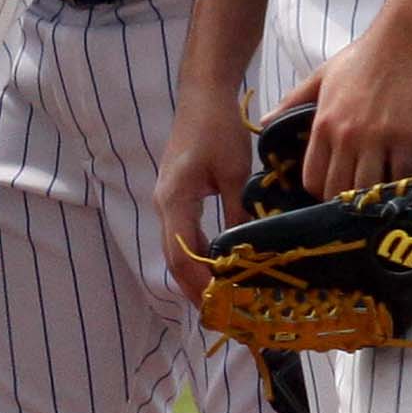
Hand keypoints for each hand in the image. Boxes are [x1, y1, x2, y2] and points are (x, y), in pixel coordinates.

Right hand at [153, 96, 255, 296]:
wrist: (202, 97)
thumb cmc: (217, 129)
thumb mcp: (235, 172)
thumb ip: (237, 212)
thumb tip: (247, 250)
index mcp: (174, 201)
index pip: (181, 254)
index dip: (199, 283)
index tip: (221, 306)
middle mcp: (164, 206)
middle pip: (173, 258)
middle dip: (195, 288)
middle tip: (223, 314)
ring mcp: (167, 202)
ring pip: (176, 250)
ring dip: (196, 275)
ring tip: (222, 297)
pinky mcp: (176, 198)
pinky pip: (182, 236)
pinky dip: (197, 256)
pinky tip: (218, 266)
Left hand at [299, 17, 411, 200]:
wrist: (405, 38)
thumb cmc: (363, 56)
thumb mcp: (321, 76)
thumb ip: (293, 101)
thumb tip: (265, 120)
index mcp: (322, 124)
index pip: (312, 176)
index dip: (319, 191)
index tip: (331, 192)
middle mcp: (345, 135)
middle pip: (338, 189)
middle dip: (344, 202)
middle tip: (356, 203)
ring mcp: (376, 137)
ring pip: (368, 188)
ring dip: (373, 198)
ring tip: (379, 199)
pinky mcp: (407, 136)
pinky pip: (402, 174)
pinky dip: (402, 185)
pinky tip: (404, 185)